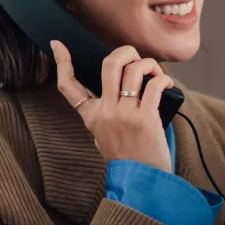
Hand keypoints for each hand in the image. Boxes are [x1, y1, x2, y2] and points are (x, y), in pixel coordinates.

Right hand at [51, 41, 174, 171]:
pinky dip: (163, 79)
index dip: (62, 62)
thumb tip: (116, 89)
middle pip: (109, 65)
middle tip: (134, 57)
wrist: (141, 180)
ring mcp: (125, 114)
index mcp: (91, 116)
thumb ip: (102, 114)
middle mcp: (105, 112)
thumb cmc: (126, 158)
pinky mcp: (146, 118)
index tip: (58, 44)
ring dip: (148, 64)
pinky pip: (154, 86)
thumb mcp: (101, 136)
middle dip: (125, 52)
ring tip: (155, 72)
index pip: (68, 86)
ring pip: (133, 71)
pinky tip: (166, 83)